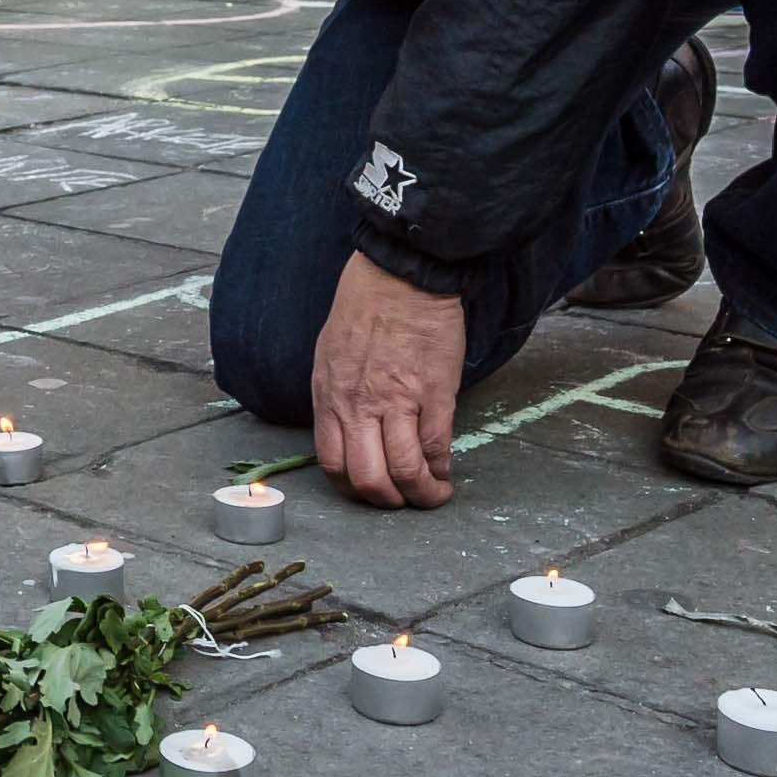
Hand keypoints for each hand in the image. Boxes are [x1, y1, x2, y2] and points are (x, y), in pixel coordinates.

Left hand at [311, 252, 468, 507]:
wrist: (402, 275)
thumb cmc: (365, 307)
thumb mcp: (330, 354)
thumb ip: (336, 396)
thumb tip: (350, 430)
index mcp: (329, 396)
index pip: (332, 464)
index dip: (352, 488)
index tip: (370, 490)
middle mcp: (357, 405)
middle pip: (367, 478)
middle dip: (387, 501)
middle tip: (403, 500)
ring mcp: (396, 401)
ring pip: (404, 471)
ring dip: (421, 494)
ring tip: (432, 494)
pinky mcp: (434, 394)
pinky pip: (436, 447)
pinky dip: (442, 470)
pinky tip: (446, 473)